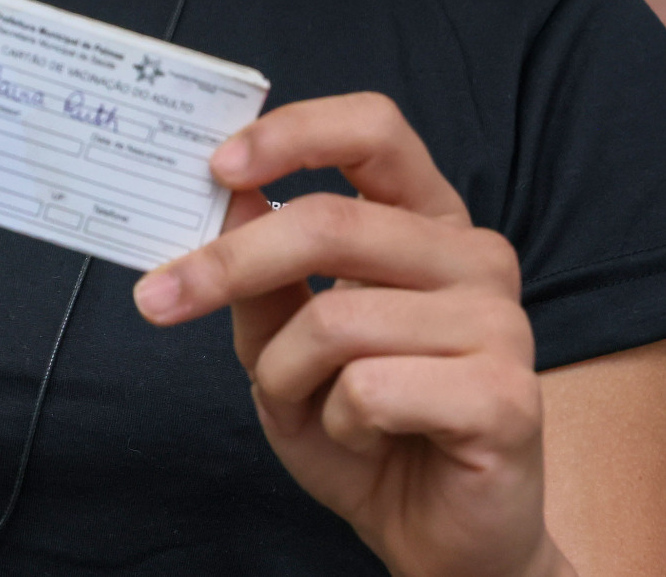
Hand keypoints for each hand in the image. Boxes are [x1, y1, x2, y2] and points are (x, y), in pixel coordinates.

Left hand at [134, 94, 570, 576]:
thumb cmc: (365, 427)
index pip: (374, 129)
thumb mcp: (284, 343)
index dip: (294, 133)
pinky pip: (372, 387)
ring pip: (338, 318)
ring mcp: (501, 323)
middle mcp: (473, 257)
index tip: (217, 166)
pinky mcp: (506, 396)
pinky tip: (368, 439)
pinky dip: (340, 422)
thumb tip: (226, 193)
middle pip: (331, 221)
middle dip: (229, 264)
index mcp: (426, 222)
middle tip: (159, 299)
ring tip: (311, 408)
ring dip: (286, 374)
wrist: (436, 537)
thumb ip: (260, 272)